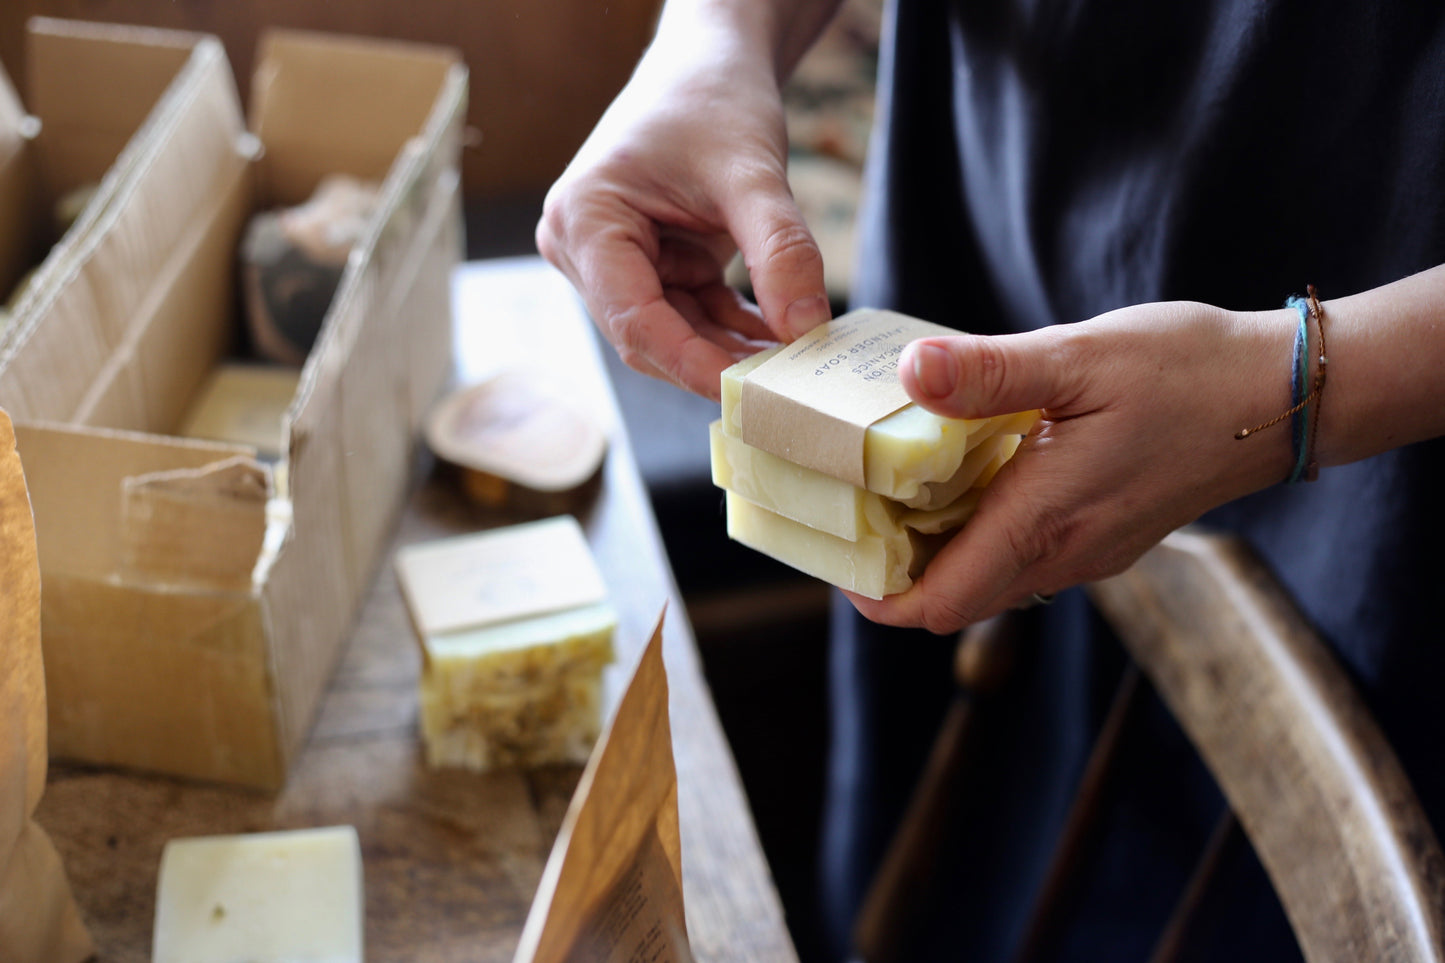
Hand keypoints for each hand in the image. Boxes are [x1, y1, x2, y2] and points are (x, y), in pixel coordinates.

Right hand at [536, 24, 831, 399]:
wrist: (710, 62)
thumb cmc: (713, 99)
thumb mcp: (753, 172)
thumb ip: (780, 250)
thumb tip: (805, 329)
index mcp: (583, 222)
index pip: (635, 320)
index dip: (693, 363)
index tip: (753, 390)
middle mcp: (583, 250)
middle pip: (649, 335)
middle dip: (717, 360)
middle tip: (787, 384)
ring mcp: (614, 262)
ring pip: (674, 332)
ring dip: (732, 348)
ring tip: (796, 360)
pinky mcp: (650, 266)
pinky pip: (691, 315)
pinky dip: (735, 327)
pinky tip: (783, 335)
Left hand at [846, 301, 1299, 632]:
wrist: (1283, 398)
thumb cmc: (1189, 373)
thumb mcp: (1080, 357)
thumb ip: (989, 373)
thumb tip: (909, 371)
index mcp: (1043, 521)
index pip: (935, 602)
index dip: (873, 594)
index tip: (833, 552)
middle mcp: (1062, 555)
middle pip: (952, 597)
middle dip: (892, 568)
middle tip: (852, 504)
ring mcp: (1087, 552)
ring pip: (988, 577)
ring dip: (936, 547)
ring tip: (895, 481)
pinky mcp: (1104, 535)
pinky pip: (1023, 553)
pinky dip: (979, 528)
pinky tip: (967, 468)